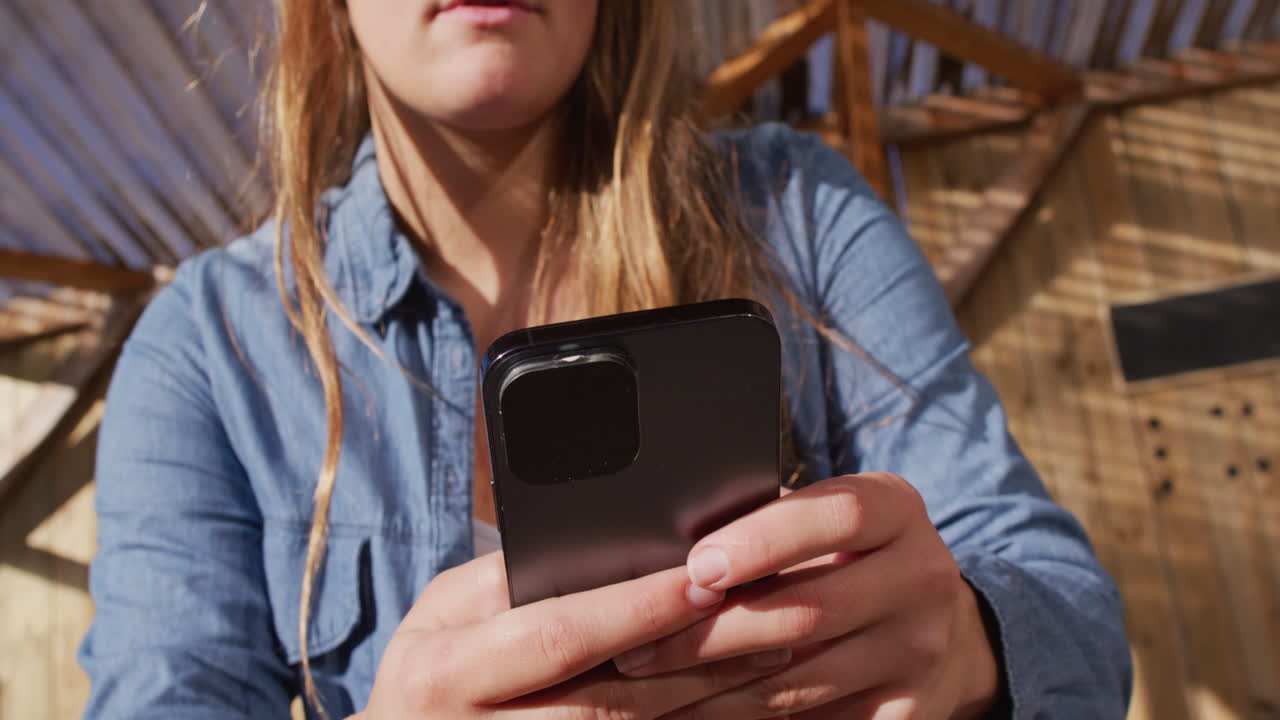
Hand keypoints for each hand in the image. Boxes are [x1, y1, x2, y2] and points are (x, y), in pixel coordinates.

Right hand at [357, 551, 796, 718]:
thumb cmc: (433, 663)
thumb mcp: (446, 610)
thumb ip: (512, 582)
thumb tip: (612, 549)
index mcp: (444, 673)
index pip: (560, 635)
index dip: (638, 609)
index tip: (706, 577)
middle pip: (614, 702)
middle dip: (700, 660)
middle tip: (778, 619)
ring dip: (716, 703)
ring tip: (781, 656)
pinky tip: (744, 702)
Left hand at [613, 473, 1001, 718]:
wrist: (936, 626)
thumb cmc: (845, 555)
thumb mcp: (825, 520)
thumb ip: (767, 518)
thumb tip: (668, 538)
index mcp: (897, 510)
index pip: (836, 516)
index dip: (763, 540)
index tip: (696, 566)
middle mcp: (922, 577)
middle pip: (807, 611)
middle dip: (710, 633)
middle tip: (636, 648)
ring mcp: (920, 651)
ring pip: (798, 679)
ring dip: (711, 690)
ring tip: (646, 689)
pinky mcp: (910, 712)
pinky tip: (693, 714)